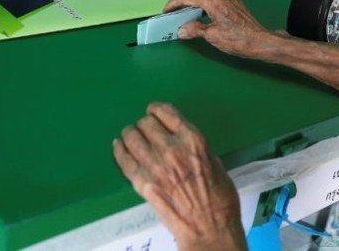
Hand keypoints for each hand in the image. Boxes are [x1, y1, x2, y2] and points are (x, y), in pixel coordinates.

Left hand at [113, 103, 245, 250]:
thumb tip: (183, 144)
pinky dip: (119, 150)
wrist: (208, 228)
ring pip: (131, 137)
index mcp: (193, 140)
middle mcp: (171, 148)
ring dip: (130, 135)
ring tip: (131, 138)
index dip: (156, 110)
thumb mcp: (215, 163)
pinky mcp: (141, 182)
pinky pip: (123, 159)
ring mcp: (153, 165)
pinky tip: (119, 148)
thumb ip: (196, 149)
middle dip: (144, 124)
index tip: (153, 112)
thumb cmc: (219, 199)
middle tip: (144, 130)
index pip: (166, 112)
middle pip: (146, 123)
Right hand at [164, 0, 271, 59]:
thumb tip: (182, 30)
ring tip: (185, 18)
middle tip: (173, 15)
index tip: (166, 11)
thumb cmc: (237, 39)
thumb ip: (194, 30)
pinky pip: (215, 2)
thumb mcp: (211, 36)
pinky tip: (201, 18)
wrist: (260, 41)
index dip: (174, 4)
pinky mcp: (234, 3)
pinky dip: (205, 9)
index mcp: (213, 0)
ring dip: (195, 8)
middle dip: (183, 5)